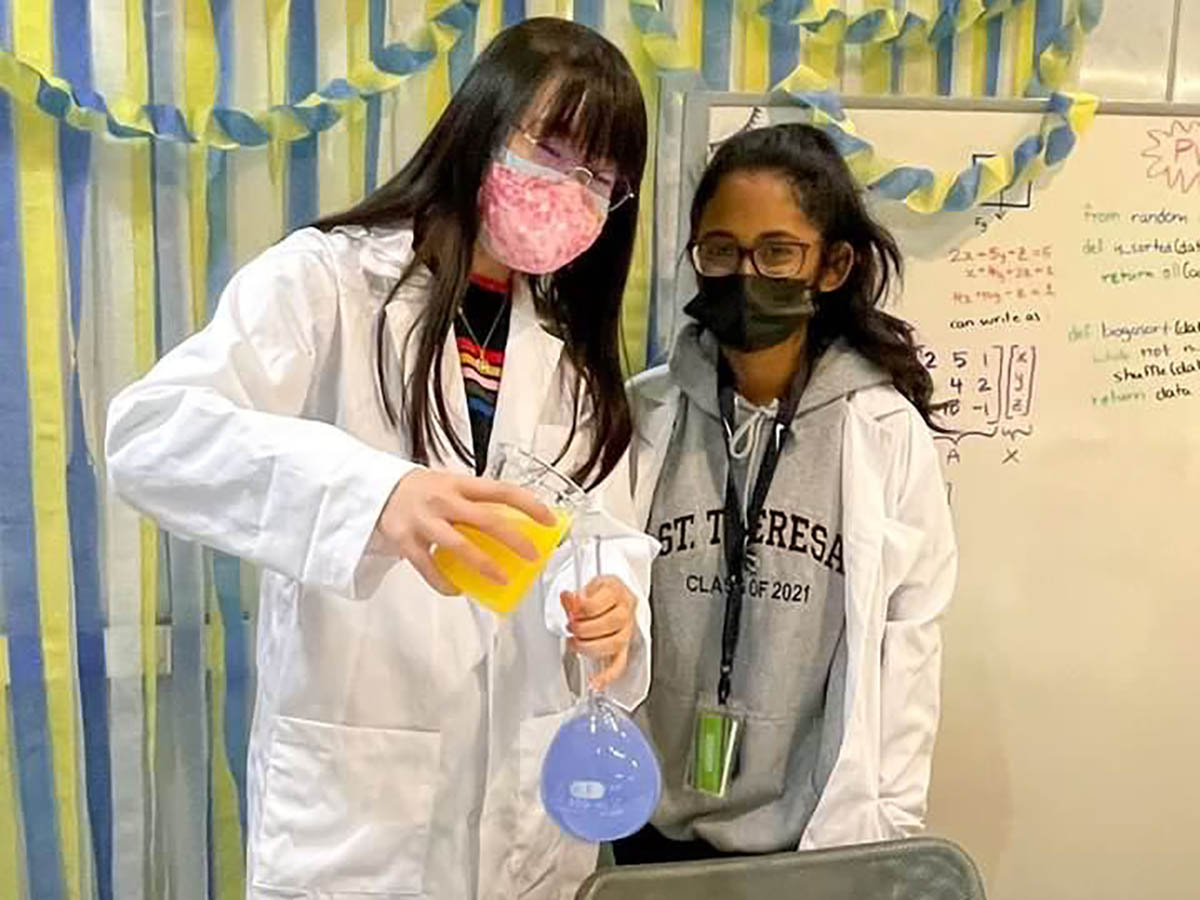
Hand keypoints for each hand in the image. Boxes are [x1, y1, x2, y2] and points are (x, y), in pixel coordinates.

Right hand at [374, 469, 554, 594]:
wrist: (379, 490)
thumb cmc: (424, 490)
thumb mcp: (452, 485)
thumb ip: (477, 501)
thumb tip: (515, 523)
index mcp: (460, 484)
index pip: (502, 491)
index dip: (529, 505)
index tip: (549, 520)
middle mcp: (444, 500)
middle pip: (486, 520)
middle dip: (514, 540)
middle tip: (533, 556)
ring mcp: (424, 521)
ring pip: (459, 546)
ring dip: (484, 564)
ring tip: (502, 579)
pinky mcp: (405, 541)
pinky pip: (429, 567)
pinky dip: (444, 582)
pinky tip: (458, 589)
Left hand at [560, 576, 636, 690]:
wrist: (616, 596)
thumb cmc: (601, 593)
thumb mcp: (587, 587)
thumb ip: (575, 597)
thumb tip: (567, 598)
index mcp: (616, 591)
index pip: (596, 604)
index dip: (579, 610)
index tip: (571, 612)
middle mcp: (625, 611)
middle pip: (609, 623)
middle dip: (584, 629)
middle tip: (571, 628)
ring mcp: (627, 630)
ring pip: (614, 643)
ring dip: (590, 646)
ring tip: (575, 644)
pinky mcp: (625, 647)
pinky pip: (620, 664)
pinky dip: (607, 676)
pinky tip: (595, 682)